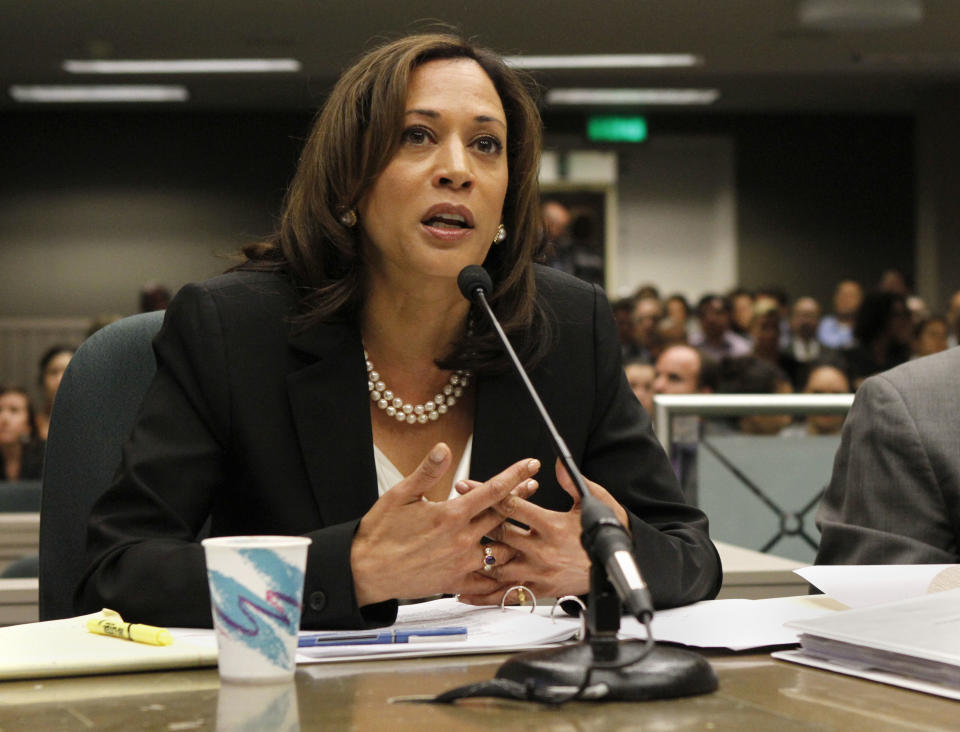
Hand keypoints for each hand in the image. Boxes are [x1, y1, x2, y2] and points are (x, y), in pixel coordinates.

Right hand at [350, 443, 539, 605]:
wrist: (365, 571)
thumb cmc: (380, 532)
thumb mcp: (401, 494)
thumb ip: (428, 471)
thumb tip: (444, 449)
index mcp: (450, 515)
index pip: (492, 491)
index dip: (514, 476)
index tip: (530, 466)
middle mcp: (460, 540)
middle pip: (502, 516)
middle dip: (519, 499)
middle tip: (532, 487)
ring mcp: (460, 563)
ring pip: (501, 549)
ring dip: (512, 536)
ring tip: (522, 526)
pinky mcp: (455, 582)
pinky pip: (487, 579)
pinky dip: (499, 572)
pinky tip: (507, 566)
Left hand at [457, 458, 629, 604]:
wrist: (617, 569)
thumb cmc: (607, 533)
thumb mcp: (591, 503)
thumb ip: (572, 482)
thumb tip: (557, 463)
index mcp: (552, 525)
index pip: (511, 506)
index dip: (487, 492)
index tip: (467, 485)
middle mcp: (541, 550)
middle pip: (498, 534)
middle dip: (473, 520)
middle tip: (450, 510)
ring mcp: (538, 572)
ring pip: (498, 565)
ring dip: (474, 557)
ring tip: (449, 551)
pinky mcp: (539, 590)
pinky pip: (507, 594)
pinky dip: (484, 595)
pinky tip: (465, 593)